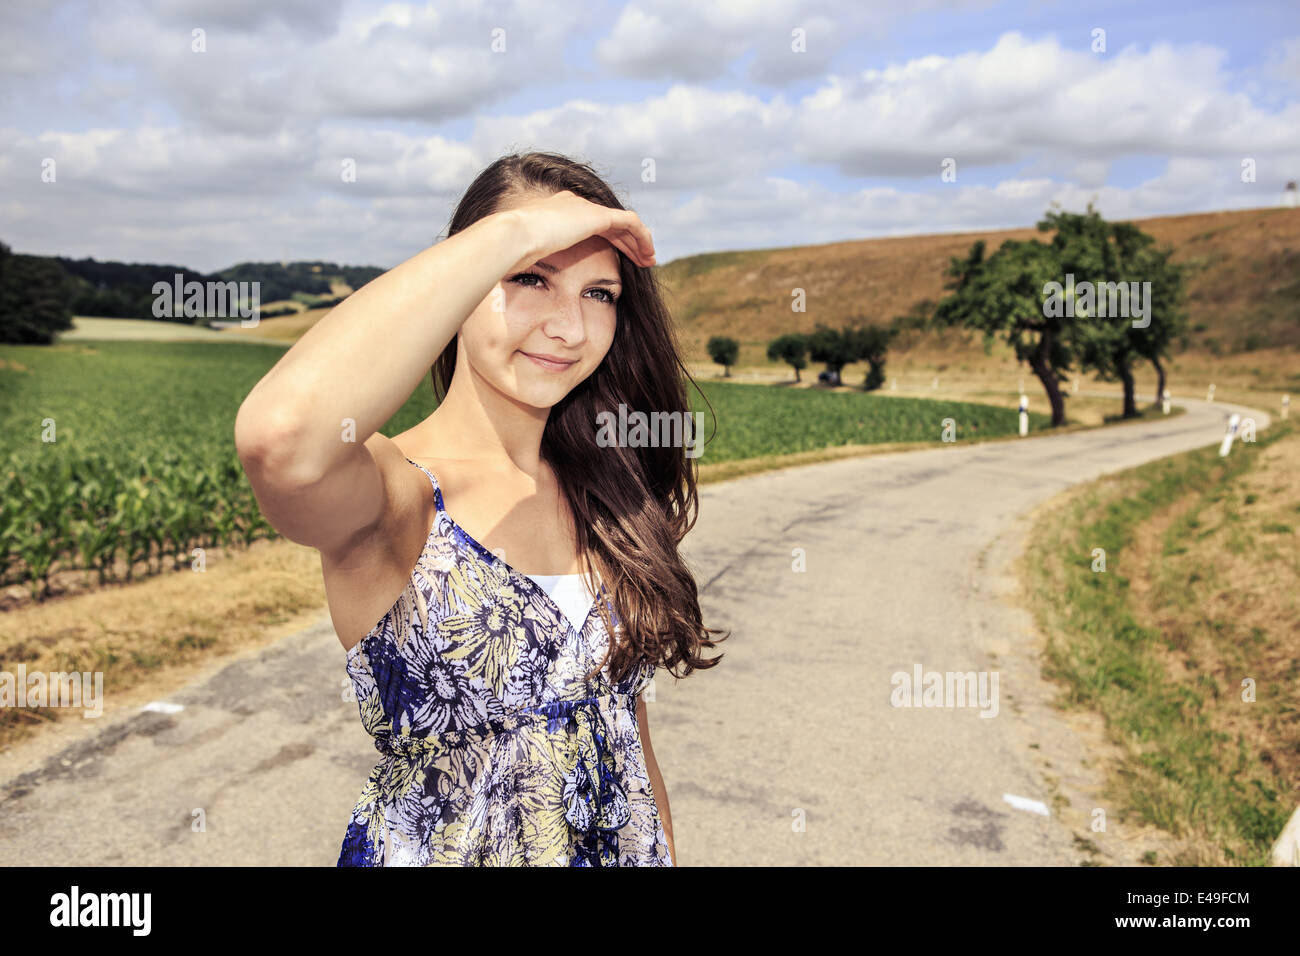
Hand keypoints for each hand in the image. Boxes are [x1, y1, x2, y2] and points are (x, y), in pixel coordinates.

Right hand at [504, 190, 655, 271]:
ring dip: (638, 242)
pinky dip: (642, 237)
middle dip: (626, 241)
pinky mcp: (598, 215)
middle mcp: (574, 205)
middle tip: (639, 260)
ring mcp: (586, 208)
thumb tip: (521, 273)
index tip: (615, 259)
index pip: (590, 223)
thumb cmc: (513, 250)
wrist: (516, 236)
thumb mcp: (525, 254)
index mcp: (558, 212)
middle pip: (609, 222)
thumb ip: (532, 258)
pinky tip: (648, 255)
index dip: (606, 240)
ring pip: (623, 223)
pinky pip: (631, 223)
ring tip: (648, 261)